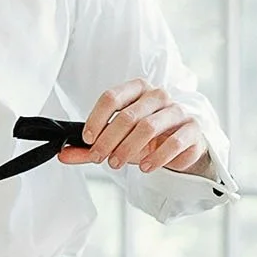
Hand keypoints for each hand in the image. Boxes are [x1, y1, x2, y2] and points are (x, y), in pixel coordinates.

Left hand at [59, 81, 211, 176]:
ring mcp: (178, 111)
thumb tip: (63, 154)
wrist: (183, 146)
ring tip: (118, 164)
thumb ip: (91, 147)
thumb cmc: (148, 139)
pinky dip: (157, 157)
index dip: (96, 119)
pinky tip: (145, 167)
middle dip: (109, 140)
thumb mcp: (118, 141)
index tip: (88, 139)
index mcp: (138, 89)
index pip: (112, 97)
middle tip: (100, 158)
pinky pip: (175, 142)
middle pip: (128, 115)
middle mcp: (158, 95)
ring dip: (129, 149)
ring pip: (149, 127)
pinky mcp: (193, 130)